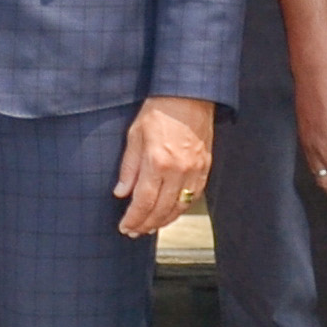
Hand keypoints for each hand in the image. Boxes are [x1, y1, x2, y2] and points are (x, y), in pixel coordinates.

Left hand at [115, 95, 216, 238]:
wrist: (189, 95)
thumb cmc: (159, 111)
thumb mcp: (135, 135)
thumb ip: (128, 167)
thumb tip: (121, 193)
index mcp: (157, 162)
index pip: (143, 201)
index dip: (133, 218)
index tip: (124, 227)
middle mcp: (178, 170)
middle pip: (161, 210)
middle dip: (145, 224)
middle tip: (134, 231)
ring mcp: (195, 170)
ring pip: (179, 207)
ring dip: (163, 221)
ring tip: (149, 226)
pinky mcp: (205, 167)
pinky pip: (193, 197)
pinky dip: (180, 208)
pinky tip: (170, 212)